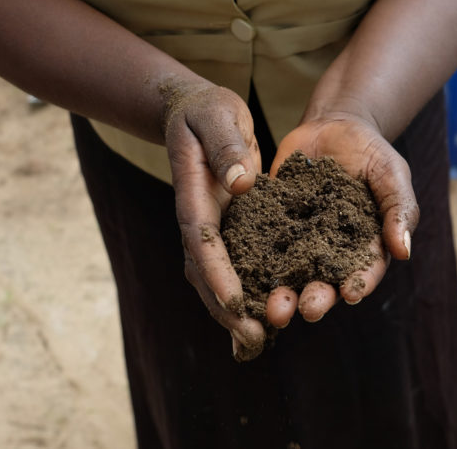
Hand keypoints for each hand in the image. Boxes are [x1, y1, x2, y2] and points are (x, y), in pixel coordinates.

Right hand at [162, 82, 264, 360]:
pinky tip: (262, 322)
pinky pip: (231, 268)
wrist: (195, 114)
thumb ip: (226, 145)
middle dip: (225, 309)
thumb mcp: (218, 116)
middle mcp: (198, 219)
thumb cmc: (207, 111)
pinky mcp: (226, 230)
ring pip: (213, 279)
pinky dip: (241, 297)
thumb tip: (240, 182)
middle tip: (252, 340)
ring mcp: (210, 229)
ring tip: (257, 344)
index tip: (235, 304)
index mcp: (194, 195)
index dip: (218, 274)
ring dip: (232, 313)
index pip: (202, 240)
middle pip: (204, 272)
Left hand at [263, 112, 418, 326]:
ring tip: (275, 310)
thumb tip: (404, 251)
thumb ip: (399, 209)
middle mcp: (331, 252)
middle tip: (307, 310)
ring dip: (283, 294)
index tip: (350, 294)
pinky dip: (254, 262)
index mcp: (365, 246)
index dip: (358, 283)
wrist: (332, 127)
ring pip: (291, 274)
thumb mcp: (392, 174)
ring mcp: (300, 241)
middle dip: (317, 298)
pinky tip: (245, 274)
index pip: (364, 271)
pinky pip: (262, 245)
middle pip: (325, 282)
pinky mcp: (273, 225)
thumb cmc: (372, 153)